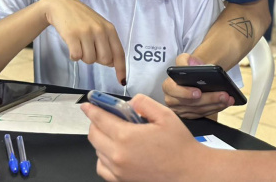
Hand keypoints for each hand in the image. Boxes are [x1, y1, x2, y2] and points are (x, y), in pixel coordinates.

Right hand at [42, 0, 125, 83]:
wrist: (62, 6)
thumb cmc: (82, 19)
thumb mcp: (99, 27)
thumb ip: (107, 43)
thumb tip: (111, 64)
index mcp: (110, 29)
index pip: (119, 53)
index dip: (121, 69)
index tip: (122, 82)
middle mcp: (100, 30)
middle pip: (104, 60)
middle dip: (97, 60)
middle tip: (90, 49)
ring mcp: (86, 32)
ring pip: (89, 60)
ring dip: (84, 57)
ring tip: (80, 44)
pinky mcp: (72, 35)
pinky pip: (76, 57)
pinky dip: (73, 55)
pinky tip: (72, 45)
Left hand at [83, 94, 201, 180]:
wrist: (187, 171)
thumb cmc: (179, 145)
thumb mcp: (166, 116)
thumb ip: (145, 104)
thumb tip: (131, 101)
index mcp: (126, 136)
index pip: (100, 119)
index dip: (92, 109)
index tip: (88, 104)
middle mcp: (117, 155)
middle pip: (93, 135)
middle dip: (95, 122)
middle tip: (105, 115)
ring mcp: (117, 170)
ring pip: (96, 150)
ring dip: (101, 138)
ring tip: (115, 132)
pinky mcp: (120, 180)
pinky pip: (102, 167)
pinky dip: (103, 157)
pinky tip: (114, 151)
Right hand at [162, 53, 234, 117]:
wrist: (194, 76)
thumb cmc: (190, 68)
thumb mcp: (185, 60)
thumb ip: (184, 60)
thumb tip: (189, 65)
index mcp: (169, 86)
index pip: (173, 90)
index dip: (185, 93)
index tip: (198, 92)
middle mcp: (172, 100)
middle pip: (191, 103)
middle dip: (209, 99)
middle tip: (224, 95)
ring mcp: (180, 110)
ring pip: (199, 110)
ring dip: (216, 105)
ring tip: (228, 98)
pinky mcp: (189, 115)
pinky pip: (203, 114)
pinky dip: (216, 108)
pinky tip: (225, 103)